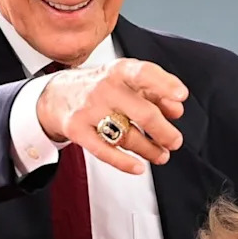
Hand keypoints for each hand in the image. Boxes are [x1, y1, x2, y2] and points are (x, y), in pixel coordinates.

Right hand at [36, 58, 187, 173]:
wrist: (56, 95)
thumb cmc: (100, 88)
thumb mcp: (126, 81)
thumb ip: (154, 92)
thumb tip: (176, 110)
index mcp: (119, 71)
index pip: (144, 73)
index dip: (165, 84)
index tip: (181, 96)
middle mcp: (104, 88)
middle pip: (142, 113)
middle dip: (164, 132)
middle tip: (175, 141)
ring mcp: (89, 109)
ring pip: (127, 136)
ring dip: (149, 150)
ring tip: (161, 155)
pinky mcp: (76, 130)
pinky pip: (104, 151)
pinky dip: (124, 163)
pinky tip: (138, 167)